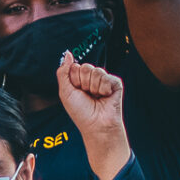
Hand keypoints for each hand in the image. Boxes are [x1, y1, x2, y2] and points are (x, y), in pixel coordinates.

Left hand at [56, 52, 131, 179]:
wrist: (96, 125)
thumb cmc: (80, 111)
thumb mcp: (65, 91)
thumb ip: (63, 71)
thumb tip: (67, 54)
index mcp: (79, 79)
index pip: (75, 67)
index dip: (74, 80)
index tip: (77, 91)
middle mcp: (92, 78)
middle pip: (86, 67)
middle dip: (83, 83)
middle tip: (87, 95)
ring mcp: (104, 80)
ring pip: (96, 71)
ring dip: (93, 87)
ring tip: (96, 97)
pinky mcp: (116, 84)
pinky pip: (108, 77)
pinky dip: (104, 89)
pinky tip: (105, 96)